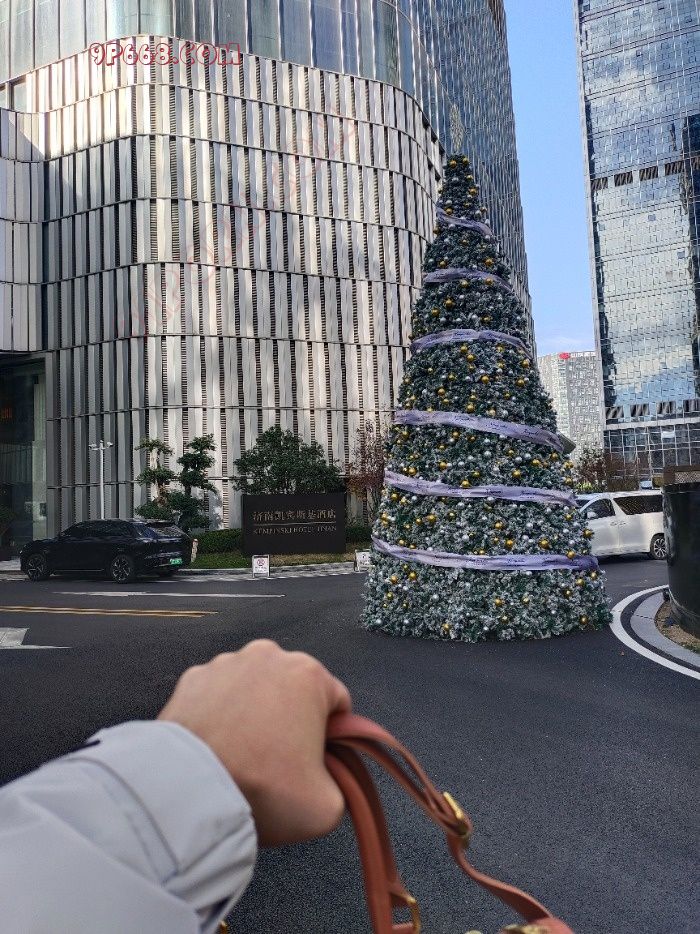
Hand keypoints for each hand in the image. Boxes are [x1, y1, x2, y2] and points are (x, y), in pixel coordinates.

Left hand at [158, 640, 350, 845]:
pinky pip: (217, 694)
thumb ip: (341, 784)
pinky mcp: (192, 678)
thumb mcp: (327, 807)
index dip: (332, 736)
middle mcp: (268, 655)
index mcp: (309, 674)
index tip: (317, 762)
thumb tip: (328, 777)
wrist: (189, 792)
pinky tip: (216, 745)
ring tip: (242, 754)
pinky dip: (219, 714)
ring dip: (254, 712)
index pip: (337, 703)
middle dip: (291, 719)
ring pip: (253, 688)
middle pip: (293, 690)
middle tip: (278, 761)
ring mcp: (225, 663)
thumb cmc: (263, 790)